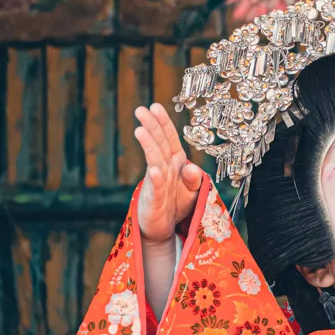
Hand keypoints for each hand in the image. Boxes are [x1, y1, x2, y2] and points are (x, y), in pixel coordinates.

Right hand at [134, 103, 204, 248]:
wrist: (164, 228)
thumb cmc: (177, 204)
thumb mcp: (193, 190)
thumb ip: (194, 178)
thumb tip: (192, 167)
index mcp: (175, 162)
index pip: (169, 138)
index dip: (163, 123)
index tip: (155, 106)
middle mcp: (165, 169)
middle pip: (159, 144)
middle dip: (151, 127)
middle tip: (140, 110)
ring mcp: (158, 183)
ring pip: (155, 161)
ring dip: (149, 146)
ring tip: (141, 130)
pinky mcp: (155, 200)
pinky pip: (158, 187)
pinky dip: (157, 178)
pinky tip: (154, 169)